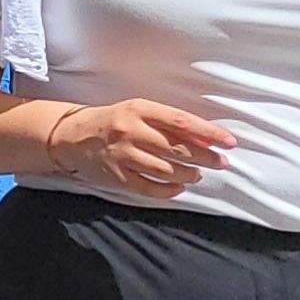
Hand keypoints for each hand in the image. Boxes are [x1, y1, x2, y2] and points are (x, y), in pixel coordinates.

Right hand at [48, 99, 233, 197]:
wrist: (70, 135)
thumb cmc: (114, 121)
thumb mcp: (138, 111)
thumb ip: (168, 123)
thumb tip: (207, 140)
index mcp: (138, 109)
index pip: (181, 122)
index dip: (209, 133)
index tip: (229, 142)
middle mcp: (130, 131)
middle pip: (177, 148)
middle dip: (206, 158)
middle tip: (221, 163)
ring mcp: (121, 155)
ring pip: (167, 170)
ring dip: (189, 175)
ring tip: (196, 174)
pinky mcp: (115, 176)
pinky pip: (149, 188)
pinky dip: (170, 190)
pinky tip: (179, 187)